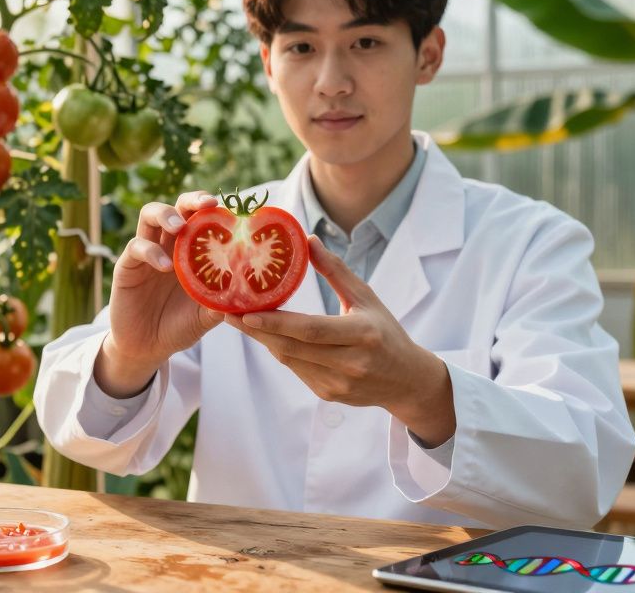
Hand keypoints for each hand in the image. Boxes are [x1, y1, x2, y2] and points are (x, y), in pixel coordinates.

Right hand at [95, 191, 225, 397]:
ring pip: (150, 215)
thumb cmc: (179, 327)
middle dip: (191, 200)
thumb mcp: (206, 316)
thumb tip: (249, 294)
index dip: (215, 210)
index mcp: (190, 252)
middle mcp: (168, 245)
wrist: (148, 349)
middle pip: (176, 207)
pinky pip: (136, 247)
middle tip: (207, 204)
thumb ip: (223, 303)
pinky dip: (151, 251)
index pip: (201, 219)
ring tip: (180, 226)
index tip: (234, 209)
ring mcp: (146, 252)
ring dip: (166, 214)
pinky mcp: (127, 266)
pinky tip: (166, 266)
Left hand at [225, 235, 455, 445]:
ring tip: (239, 320)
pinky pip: (296, 370)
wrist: (406, 380)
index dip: (277, 323)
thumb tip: (309, 240)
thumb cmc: (386, 332)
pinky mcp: (328, 394)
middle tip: (227, 312)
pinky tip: (266, 336)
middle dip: (257, 331)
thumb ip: (336, 271)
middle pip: (293, 347)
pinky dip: (280, 351)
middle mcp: (350, 362)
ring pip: (289, 360)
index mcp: (362, 333)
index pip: (311, 329)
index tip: (246, 312)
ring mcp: (338, 383)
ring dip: (263, 340)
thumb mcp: (367, 297)